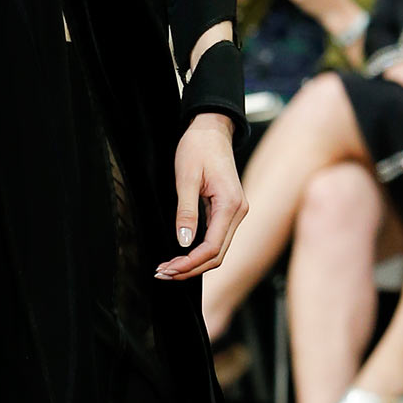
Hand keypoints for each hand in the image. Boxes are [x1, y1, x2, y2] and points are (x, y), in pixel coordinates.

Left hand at [155, 114, 246, 280]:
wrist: (211, 129)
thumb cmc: (198, 147)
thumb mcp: (187, 177)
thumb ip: (186, 211)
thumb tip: (183, 242)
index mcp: (231, 205)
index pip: (213, 248)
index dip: (190, 264)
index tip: (168, 269)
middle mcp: (238, 212)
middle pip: (217, 255)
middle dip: (190, 269)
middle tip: (163, 273)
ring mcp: (235, 212)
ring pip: (217, 250)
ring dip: (194, 263)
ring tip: (168, 268)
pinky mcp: (228, 211)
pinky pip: (216, 239)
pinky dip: (199, 251)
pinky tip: (181, 256)